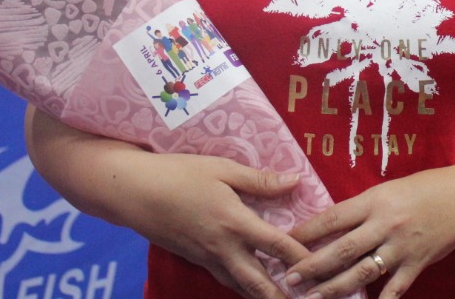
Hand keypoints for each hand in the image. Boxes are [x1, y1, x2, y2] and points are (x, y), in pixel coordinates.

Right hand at [108, 151, 314, 298]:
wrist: (132, 193)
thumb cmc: (178, 174)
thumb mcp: (222, 168)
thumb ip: (260, 180)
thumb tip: (295, 181)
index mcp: (235, 222)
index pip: (277, 246)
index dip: (302, 258)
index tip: (322, 266)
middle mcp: (223, 247)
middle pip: (259, 282)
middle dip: (282, 297)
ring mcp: (207, 257)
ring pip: (241, 286)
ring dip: (263, 296)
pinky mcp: (195, 259)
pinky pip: (225, 279)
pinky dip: (242, 286)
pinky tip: (252, 287)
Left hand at [283, 161, 454, 298]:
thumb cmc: (426, 187)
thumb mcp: (389, 189)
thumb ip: (364, 208)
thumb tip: (332, 226)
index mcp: (375, 200)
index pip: (333, 217)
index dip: (307, 231)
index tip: (284, 242)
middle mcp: (385, 224)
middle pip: (342, 249)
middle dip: (313, 266)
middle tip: (289, 278)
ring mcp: (401, 247)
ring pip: (362, 272)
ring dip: (334, 287)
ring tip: (312, 298)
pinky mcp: (417, 264)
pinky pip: (394, 289)